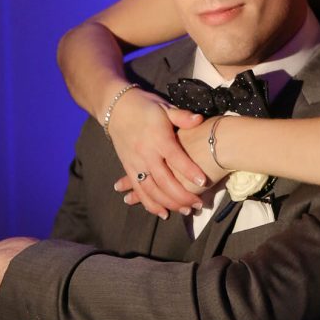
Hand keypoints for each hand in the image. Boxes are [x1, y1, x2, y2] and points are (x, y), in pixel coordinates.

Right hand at [109, 87, 208, 217]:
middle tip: (198, 204)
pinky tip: (163, 213)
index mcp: (158, 138)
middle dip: (182, 195)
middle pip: (164, 180)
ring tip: (185, 211)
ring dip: (168, 203)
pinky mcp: (128, 168)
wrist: (116, 107)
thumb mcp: (165, 107)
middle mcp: (146, 153)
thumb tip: (199, 119)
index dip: (189, 170)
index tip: (203, 181)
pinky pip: (139, 190)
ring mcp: (136, 163)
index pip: (176, 157)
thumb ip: (182, 116)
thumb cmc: (145, 106)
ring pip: (152, 190)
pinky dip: (150, 204)